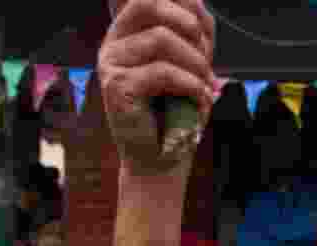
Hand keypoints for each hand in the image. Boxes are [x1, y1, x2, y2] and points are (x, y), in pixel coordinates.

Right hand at [99, 0, 217, 175]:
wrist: (162, 158)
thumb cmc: (177, 111)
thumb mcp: (190, 63)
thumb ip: (193, 32)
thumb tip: (198, 2)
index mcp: (128, 32)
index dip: (184, 5)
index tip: (205, 33)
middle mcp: (114, 43)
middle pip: (149, 4)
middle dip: (188, 25)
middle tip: (206, 57)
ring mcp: (111, 63)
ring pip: (162, 38)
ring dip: (196, 62)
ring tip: (205, 86)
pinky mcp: (116, 87)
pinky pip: (163, 71)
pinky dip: (192, 86)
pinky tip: (200, 101)